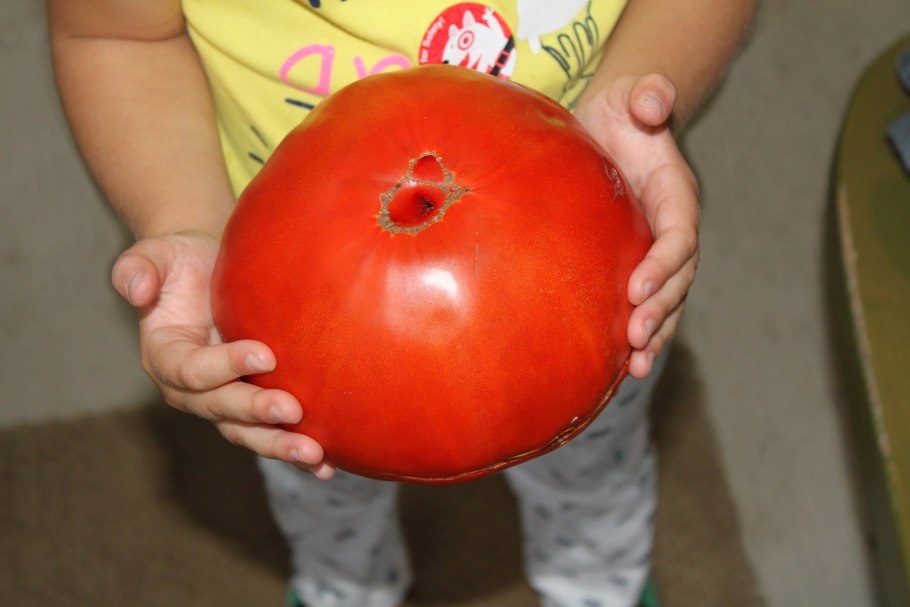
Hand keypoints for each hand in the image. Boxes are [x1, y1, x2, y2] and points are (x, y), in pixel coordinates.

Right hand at [111, 230, 334, 478]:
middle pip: (222, 411)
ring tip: (315, 453)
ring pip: (248, 433)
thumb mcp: (157, 256)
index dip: (225, 366)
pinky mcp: (253, 406)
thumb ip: (138, 270)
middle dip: (256, 414)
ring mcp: (225, 402)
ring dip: (280, 445)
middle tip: (291, 409)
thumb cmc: (183, 261)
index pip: (192, 371)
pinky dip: (298, 454)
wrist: (211, 269)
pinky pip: (273, 434)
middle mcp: (193, 390)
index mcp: (165, 357)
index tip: (265, 354)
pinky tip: (327, 465)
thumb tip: (134, 288)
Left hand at [575, 74, 699, 378]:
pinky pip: (645, 305)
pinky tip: (622, 364)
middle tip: (634, 336)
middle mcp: (673, 230)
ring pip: (667, 301)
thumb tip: (652, 101)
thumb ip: (647, 97)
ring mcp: (656, 252)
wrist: (612, 131)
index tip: (636, 288)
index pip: (679, 235)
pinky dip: (640, 334)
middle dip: (659, 309)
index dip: (664, 263)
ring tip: (635, 367)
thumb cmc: (621, 115)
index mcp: (675, 195)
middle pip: (678, 278)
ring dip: (655, 334)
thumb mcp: (633, 97)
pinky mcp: (636, 265)